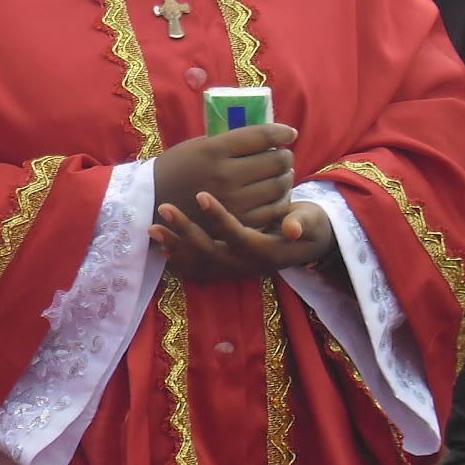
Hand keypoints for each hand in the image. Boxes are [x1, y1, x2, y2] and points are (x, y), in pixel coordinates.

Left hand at [151, 195, 335, 281]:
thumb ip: (303, 223)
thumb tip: (293, 228)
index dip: (219, 217)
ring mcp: (234, 269)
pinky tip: (161, 246)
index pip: (237, 235)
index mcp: (265, 250)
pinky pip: (198, 270)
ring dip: (175, 245)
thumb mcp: (312, 222)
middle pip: (210, 252)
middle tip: (164, 207)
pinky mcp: (227, 268)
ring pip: (199, 263)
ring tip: (152, 227)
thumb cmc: (309, 225)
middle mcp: (246, 264)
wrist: (310, 246)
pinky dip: (180, 260)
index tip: (201, 194)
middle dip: (185, 231)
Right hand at [153, 123, 295, 233]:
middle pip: (274, 160)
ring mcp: (234, 201)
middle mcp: (226, 175)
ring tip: (282, 173)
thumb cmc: (176, 169)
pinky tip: (277, 193)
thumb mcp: (197, 146)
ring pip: (279, 185)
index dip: (280, 132)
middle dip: (285, 155)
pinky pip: (274, 208)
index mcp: (214, 151)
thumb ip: (228, 142)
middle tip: (284, 155)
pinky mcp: (239, 222)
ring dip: (286, 176)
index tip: (289, 133)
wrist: (152, 203)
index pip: (261, 136)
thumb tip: (263, 136)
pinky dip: (281, 199)